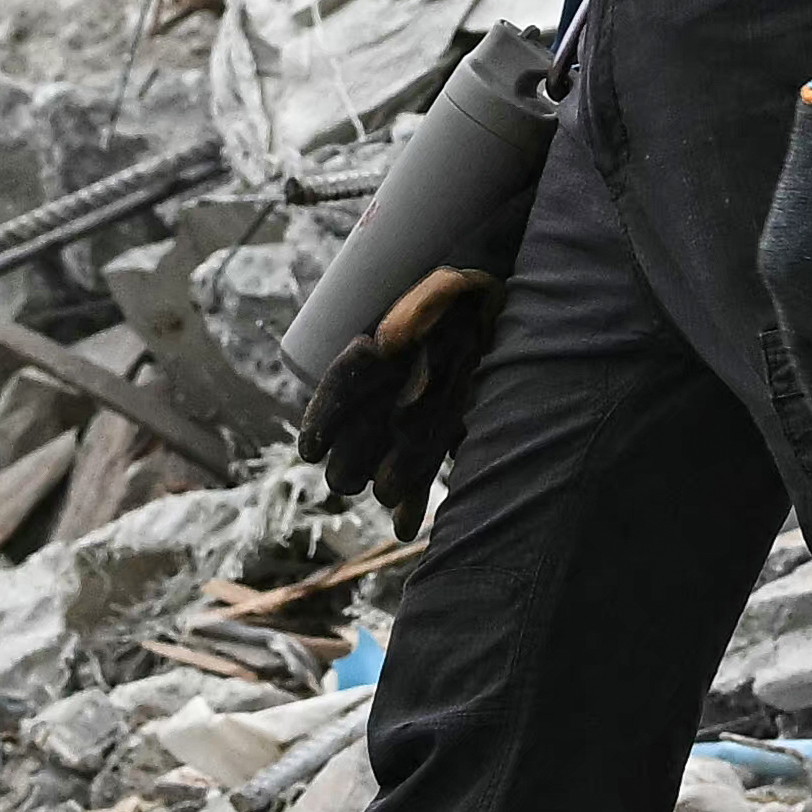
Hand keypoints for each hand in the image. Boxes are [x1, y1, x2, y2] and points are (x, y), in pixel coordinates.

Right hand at [299, 264, 507, 510]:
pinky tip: (405, 526)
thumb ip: (420, 305)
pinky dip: (413, 499)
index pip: (341, 388)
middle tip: (345, 478)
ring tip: (384, 495)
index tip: (311, 449)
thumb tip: (385, 346)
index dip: (323, 420)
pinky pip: (421, 468)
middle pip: (358, 433)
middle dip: (350, 458)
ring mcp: (413, 413)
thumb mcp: (446, 285)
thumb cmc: (467, 290)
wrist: (500, 303)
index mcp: (377, 352)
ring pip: (386, 455)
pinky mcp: (441, 431)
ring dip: (384, 480)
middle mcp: (388, 387)